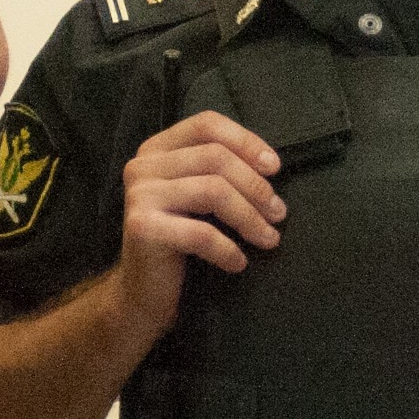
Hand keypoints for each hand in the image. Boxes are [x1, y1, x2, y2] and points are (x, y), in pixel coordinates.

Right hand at [111, 110, 284, 339]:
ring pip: (213, 191)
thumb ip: (219, 171)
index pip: (207, 125)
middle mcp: (142, 166)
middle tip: (279, 214)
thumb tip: (270, 164)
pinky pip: (201, 233)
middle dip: (256, 186)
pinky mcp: (142, 228)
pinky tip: (238, 263)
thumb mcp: (197, 197)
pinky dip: (228, 249)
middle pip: (215, 157)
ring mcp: (139, 195)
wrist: (142, 293)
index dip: (246, 141)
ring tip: (268, 239)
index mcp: (156, 150)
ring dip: (250, 217)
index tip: (275, 168)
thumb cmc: (179, 243)